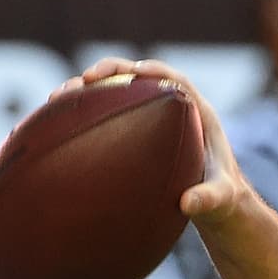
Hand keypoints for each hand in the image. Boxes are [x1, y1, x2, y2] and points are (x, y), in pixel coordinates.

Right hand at [51, 58, 246, 227]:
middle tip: (86, 77)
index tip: (132, 72)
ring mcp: (150, 122)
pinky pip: (106, 118)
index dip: (153, 71)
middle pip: (140, 79)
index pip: (176, 81)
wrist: (216, 207)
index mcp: (198, 115)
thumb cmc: (222, 199)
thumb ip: (209, 199)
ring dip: (90, 91)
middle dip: (112, 71)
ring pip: (117, 96)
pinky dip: (84, 117)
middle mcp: (172, 112)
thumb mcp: (220, 200)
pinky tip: (55, 125)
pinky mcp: (133, 136)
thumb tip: (189, 203)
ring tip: (59, 97)